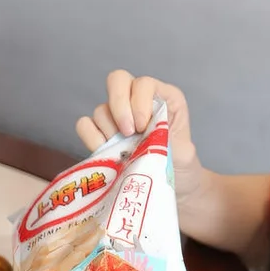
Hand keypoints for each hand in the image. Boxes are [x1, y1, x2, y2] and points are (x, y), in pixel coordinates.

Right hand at [76, 71, 206, 209]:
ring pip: (101, 109)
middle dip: (119, 106)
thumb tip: (146, 133)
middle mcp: (137, 102)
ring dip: (110, 131)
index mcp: (163, 98)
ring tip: (124, 152)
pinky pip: (85, 125)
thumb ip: (167, 138)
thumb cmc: (181, 166)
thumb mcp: (184, 151)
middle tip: (128, 133)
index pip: (143, 83)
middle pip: (117, 80)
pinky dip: (91, 138)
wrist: (173, 189)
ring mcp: (117, 117)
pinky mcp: (102, 135)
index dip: (140, 101)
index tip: (144, 126)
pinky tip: (105, 152)